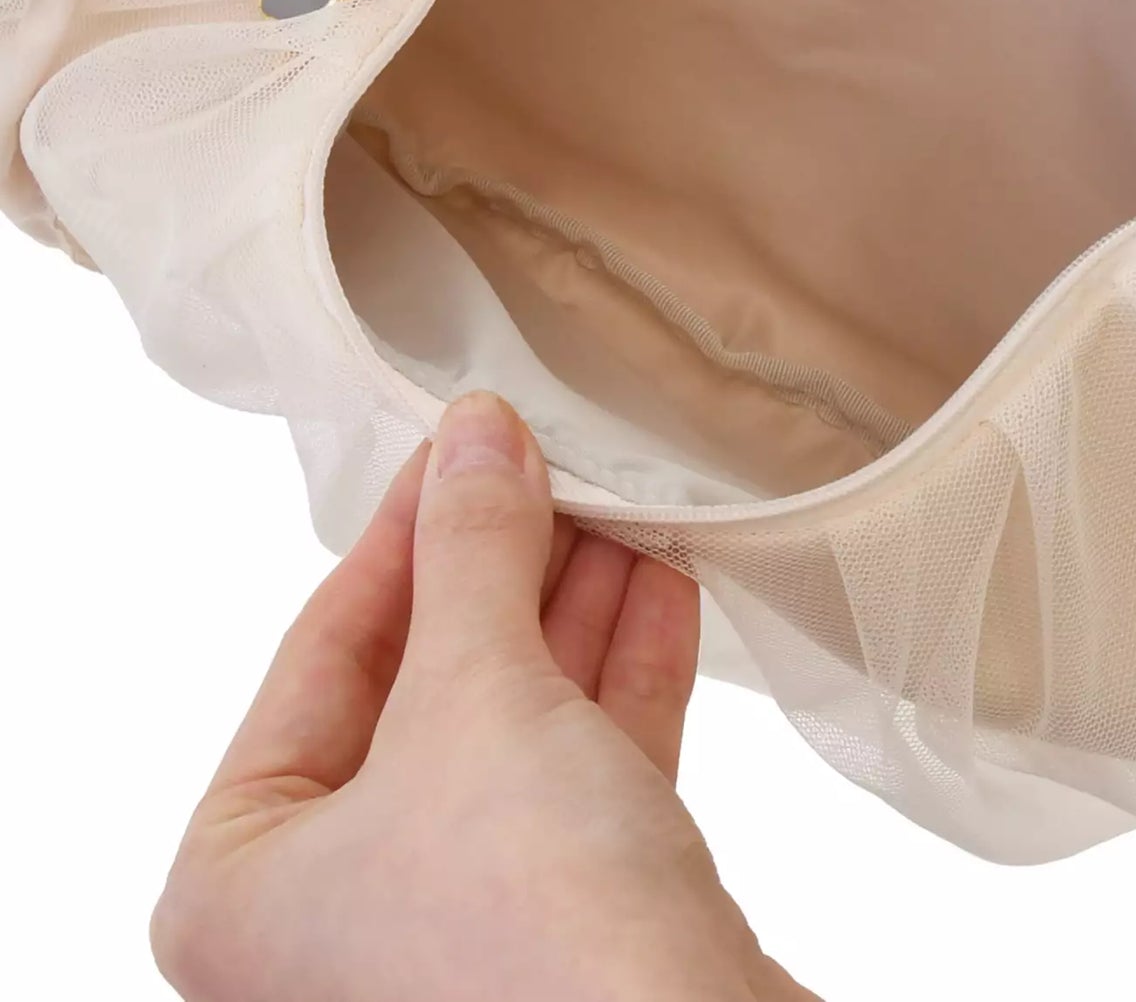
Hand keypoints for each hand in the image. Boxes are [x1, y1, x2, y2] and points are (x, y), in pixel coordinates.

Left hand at [151, 392, 815, 1001]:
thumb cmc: (527, 927)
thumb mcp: (478, 694)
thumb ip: (469, 550)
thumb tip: (474, 432)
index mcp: (246, 879)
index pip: (323, 654)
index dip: (405, 531)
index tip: (465, 439)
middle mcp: (339, 912)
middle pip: (426, 685)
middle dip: (506, 567)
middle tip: (556, 463)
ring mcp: (459, 924)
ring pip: (516, 725)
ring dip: (577, 610)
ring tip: (625, 502)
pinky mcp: (572, 925)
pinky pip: (585, 772)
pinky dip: (624, 677)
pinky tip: (665, 582)